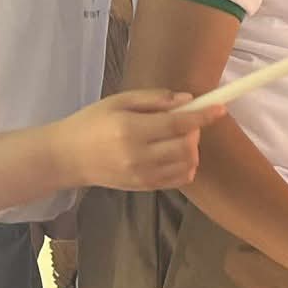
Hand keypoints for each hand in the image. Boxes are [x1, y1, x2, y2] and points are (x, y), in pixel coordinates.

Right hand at [58, 90, 218, 190]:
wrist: (68, 157)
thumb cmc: (92, 123)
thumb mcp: (119, 101)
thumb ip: (154, 99)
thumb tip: (188, 100)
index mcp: (130, 129)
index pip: (177, 123)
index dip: (202, 116)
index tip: (220, 108)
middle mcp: (138, 156)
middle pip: (186, 146)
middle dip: (195, 131)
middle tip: (185, 121)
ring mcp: (142, 175)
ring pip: (187, 164)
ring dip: (192, 148)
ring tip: (176, 137)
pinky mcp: (145, 187)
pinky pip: (180, 179)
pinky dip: (187, 165)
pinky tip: (174, 153)